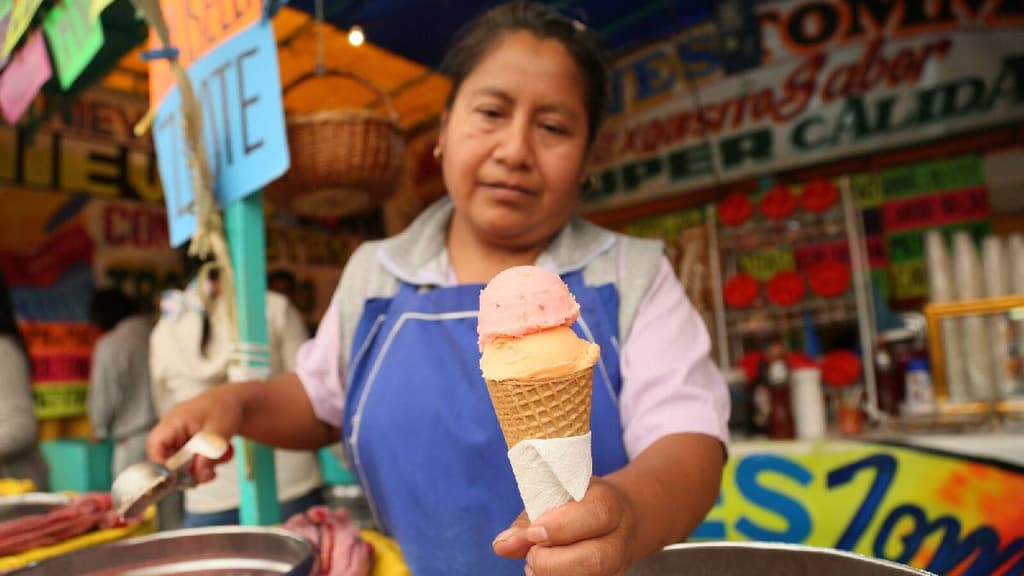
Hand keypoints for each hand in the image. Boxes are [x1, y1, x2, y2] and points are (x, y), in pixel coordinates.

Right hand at [146, 384, 241, 482]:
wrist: (238, 402)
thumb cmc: (225, 407)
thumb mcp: (219, 431)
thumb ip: (208, 454)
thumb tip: (199, 475)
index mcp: (174, 421)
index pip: (155, 444)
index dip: (160, 463)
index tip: (176, 477)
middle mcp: (173, 431)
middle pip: (167, 460)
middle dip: (187, 471)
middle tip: (207, 474)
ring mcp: (181, 440)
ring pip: (182, 465)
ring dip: (202, 467)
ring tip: (221, 455)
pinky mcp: (190, 447)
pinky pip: (193, 463)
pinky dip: (208, 463)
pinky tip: (222, 453)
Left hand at [493, 477, 636, 575]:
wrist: (614, 521)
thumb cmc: (575, 506)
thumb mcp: (553, 500)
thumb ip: (527, 521)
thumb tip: (503, 544)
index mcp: (609, 504)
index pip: (596, 514)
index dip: (561, 526)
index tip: (533, 533)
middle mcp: (619, 538)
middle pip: (594, 559)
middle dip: (552, 562)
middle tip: (530, 555)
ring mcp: (618, 566)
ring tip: (534, 564)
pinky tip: (544, 573)